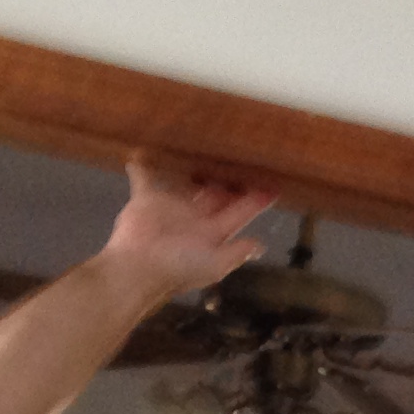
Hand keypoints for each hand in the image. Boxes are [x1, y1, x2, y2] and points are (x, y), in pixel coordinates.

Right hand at [105, 155, 274, 298]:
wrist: (139, 268)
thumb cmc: (179, 266)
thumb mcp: (214, 265)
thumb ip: (237, 253)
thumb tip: (260, 246)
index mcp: (214, 231)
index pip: (239, 212)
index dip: (256, 200)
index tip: (273, 185)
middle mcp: (196, 217)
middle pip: (217, 193)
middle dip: (229, 179)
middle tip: (244, 155)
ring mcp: (172, 206)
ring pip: (187, 183)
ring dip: (195, 168)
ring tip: (207, 145)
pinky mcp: (147, 199)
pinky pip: (145, 179)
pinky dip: (143, 167)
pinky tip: (143, 151)